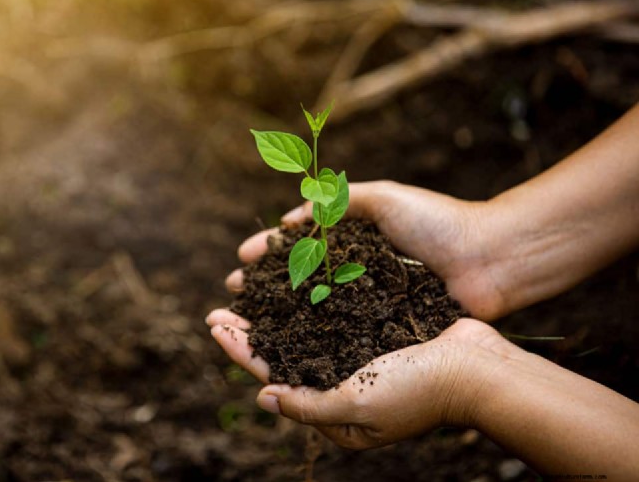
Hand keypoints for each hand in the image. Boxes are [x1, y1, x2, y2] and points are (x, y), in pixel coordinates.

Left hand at [206, 309, 512, 448]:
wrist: (477, 367)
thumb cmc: (418, 390)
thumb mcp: (356, 407)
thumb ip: (308, 405)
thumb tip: (264, 396)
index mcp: (334, 411)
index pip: (273, 377)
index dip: (241, 350)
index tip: (215, 324)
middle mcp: (341, 385)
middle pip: (283, 354)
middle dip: (250, 330)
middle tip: (221, 306)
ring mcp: (358, 358)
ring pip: (303, 332)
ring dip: (275, 312)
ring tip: (250, 290)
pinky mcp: (375, 332)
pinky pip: (332, 315)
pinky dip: (309, 299)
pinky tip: (294, 281)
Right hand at [227, 180, 507, 320]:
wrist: (491, 260)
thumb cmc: (439, 222)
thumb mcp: (382, 199)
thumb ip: (335, 202)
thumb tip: (289, 220)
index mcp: (353, 240)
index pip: (300, 245)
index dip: (269, 252)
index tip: (242, 259)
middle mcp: (355, 274)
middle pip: (298, 281)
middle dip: (263, 288)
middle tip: (232, 296)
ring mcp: (368, 304)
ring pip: (314, 312)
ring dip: (278, 318)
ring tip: (247, 324)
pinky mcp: (384, 330)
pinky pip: (342, 335)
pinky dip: (312, 340)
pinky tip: (286, 347)